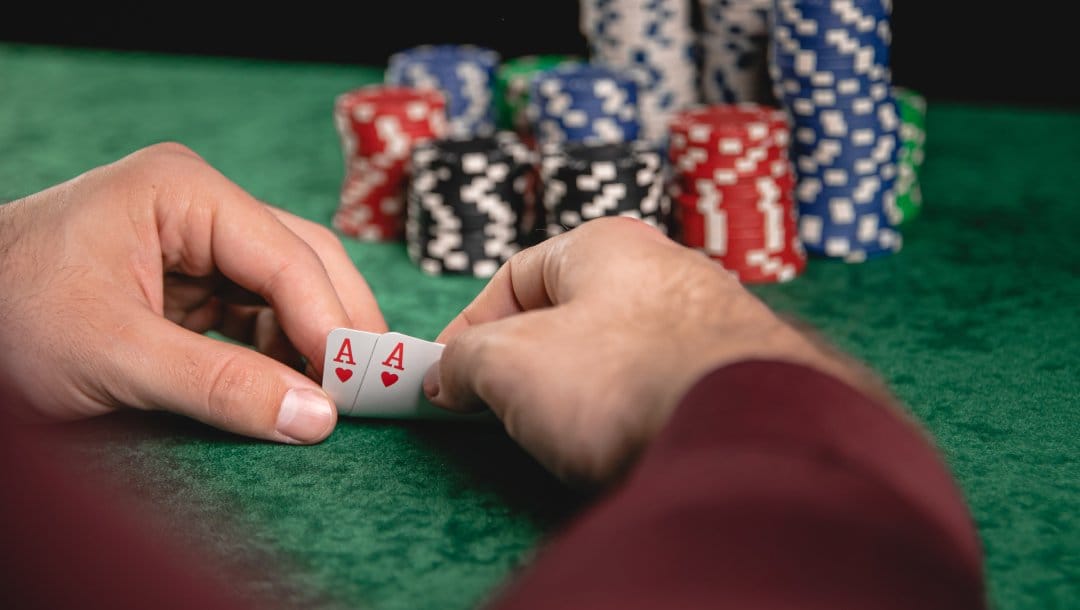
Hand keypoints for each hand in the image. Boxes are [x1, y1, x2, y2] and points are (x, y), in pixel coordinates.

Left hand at [0, 143, 385, 442]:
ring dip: (314, 342)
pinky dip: (281, 353)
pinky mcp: (190, 283)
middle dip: (337, 325)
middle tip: (371, 390)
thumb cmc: (8, 316)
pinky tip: (295, 389)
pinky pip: (257, 315)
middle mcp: (200, 207)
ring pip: (288, 290)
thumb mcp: (113, 355)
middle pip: (303, 261)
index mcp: (183, 191)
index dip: (329, 321)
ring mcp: (197, 243)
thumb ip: (219, 386)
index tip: (356, 387)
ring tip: (340, 398)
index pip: (285, 254)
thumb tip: (315, 419)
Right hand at [424, 217, 884, 486]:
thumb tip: (450, 377)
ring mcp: (708, 324)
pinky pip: (660, 391)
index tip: (445, 378)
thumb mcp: (510, 363)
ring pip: (616, 357)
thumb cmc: (626, 378)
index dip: (469, 328)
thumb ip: (464, 361)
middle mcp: (665, 271)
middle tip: (496, 410)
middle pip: (567, 318)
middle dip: (524, 365)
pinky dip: (629, 416)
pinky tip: (622, 445)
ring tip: (562, 436)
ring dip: (576, 396)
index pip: (515, 278)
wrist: (747, 435)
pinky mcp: (736, 377)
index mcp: (606, 244)